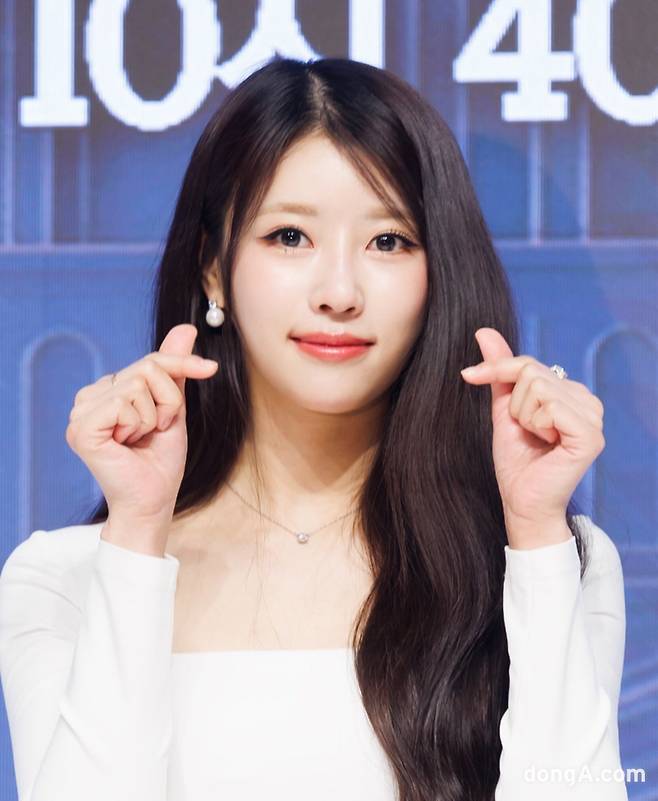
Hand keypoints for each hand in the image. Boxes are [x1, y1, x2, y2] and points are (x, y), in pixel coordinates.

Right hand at [66, 324, 218, 535]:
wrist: (154, 500)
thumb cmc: (160, 460)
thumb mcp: (173, 407)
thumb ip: (173, 369)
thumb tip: (186, 327)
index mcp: (107, 392)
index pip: (149, 361)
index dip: (181, 364)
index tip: (211, 368)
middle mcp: (89, 398)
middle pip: (145, 369)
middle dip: (167, 401)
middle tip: (158, 429)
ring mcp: (80, 412)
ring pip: (136, 384)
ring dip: (154, 416)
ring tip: (141, 439)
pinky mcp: (80, 428)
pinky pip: (123, 403)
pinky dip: (139, 424)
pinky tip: (127, 444)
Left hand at [460, 328, 604, 547]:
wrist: (521, 500)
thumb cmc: (516, 460)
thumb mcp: (503, 409)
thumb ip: (499, 372)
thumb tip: (483, 331)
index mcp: (570, 393)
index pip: (528, 363)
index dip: (496, 369)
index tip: (467, 375)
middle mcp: (587, 400)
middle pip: (531, 372)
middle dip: (514, 404)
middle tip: (524, 431)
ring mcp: (593, 417)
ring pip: (539, 387)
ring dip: (524, 416)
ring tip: (536, 439)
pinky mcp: (590, 435)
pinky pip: (550, 406)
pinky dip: (536, 425)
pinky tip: (547, 444)